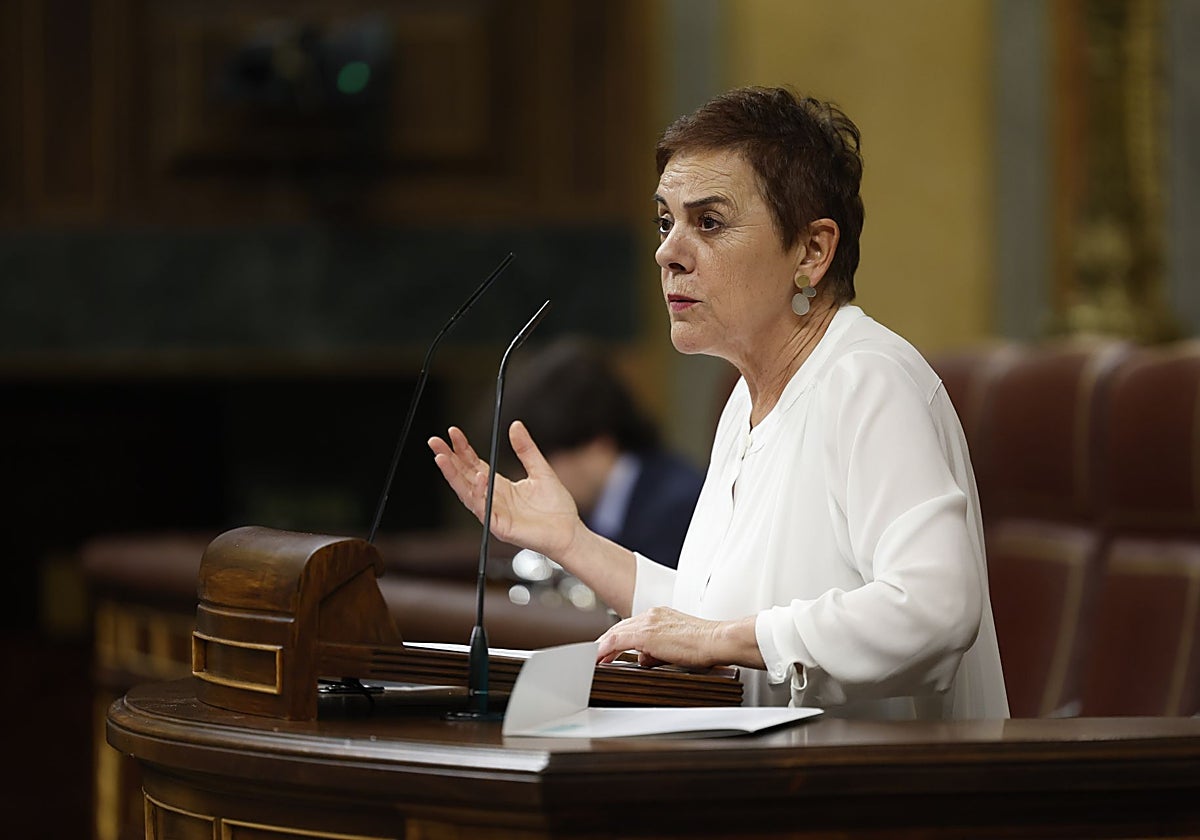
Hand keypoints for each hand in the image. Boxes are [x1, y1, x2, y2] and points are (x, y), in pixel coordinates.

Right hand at [428, 421, 581, 558]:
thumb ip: (526, 449)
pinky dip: (479, 494)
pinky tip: (477, 477)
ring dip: (453, 476)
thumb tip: (515, 425)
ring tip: (443, 457)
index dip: (462, 449)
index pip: (474, 465)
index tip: (453, 432)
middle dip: (448, 460)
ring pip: (467, 493)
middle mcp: (492, 499)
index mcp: (499, 486)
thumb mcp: (540, 470)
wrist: (570, 532)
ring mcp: (494, 514)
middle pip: (464, 477)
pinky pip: (485, 509)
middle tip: (434, 441)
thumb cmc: (556, 507)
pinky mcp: (500, 527)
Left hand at [595, 607, 761, 669]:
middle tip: (596, 656)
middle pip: (619, 628)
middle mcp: (652, 614)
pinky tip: (598, 659)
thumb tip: (645, 658)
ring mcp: (648, 622)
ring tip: (593, 661)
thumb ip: (658, 650)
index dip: (616, 638)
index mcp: (660, 615)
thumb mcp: (676, 646)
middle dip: (605, 642)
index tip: (609, 649)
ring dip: (603, 647)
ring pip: (615, 633)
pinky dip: (604, 650)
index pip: (631, 625)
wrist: (717, 640)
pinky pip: (616, 641)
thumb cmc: (705, 645)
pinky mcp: (646, 634)